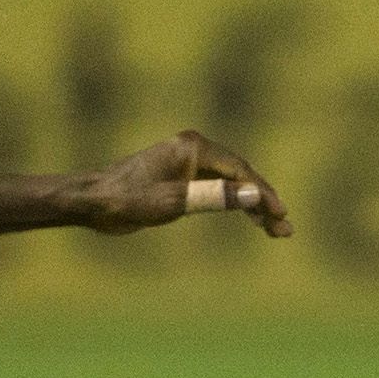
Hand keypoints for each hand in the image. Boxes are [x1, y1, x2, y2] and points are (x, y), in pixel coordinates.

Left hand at [80, 130, 292, 238]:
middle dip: (263, 202)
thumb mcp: (173, 203)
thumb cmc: (128, 200)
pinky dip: (233, 203)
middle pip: (240, 175)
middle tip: (284, 228)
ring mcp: (189, 162)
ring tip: (273, 229)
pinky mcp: (182, 176)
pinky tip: (249, 218)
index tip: (280, 216)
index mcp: (194, 148)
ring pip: (231, 183)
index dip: (263, 194)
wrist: (94, 201)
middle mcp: (195, 149)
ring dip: (252, 205)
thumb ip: (215, 197)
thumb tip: (254, 196)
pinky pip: (217, 188)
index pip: (241, 171)